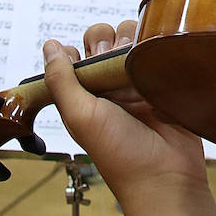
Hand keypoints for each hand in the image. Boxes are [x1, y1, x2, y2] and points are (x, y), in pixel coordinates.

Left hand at [42, 21, 215, 215]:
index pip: (76, 55)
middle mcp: (111, 87)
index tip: (85, 60)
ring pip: (133, 40)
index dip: (79, 50)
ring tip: (136, 63)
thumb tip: (49, 45)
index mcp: (85, 95)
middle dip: (108, 41)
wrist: (166, 175)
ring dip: (133, 41)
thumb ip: (61, 80)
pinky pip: (159, 51)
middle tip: (113, 64)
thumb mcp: (80, 116)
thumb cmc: (119, 154)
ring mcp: (140, 83)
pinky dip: (157, 47)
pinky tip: (156, 59)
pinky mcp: (165, 82)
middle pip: (106, 41)